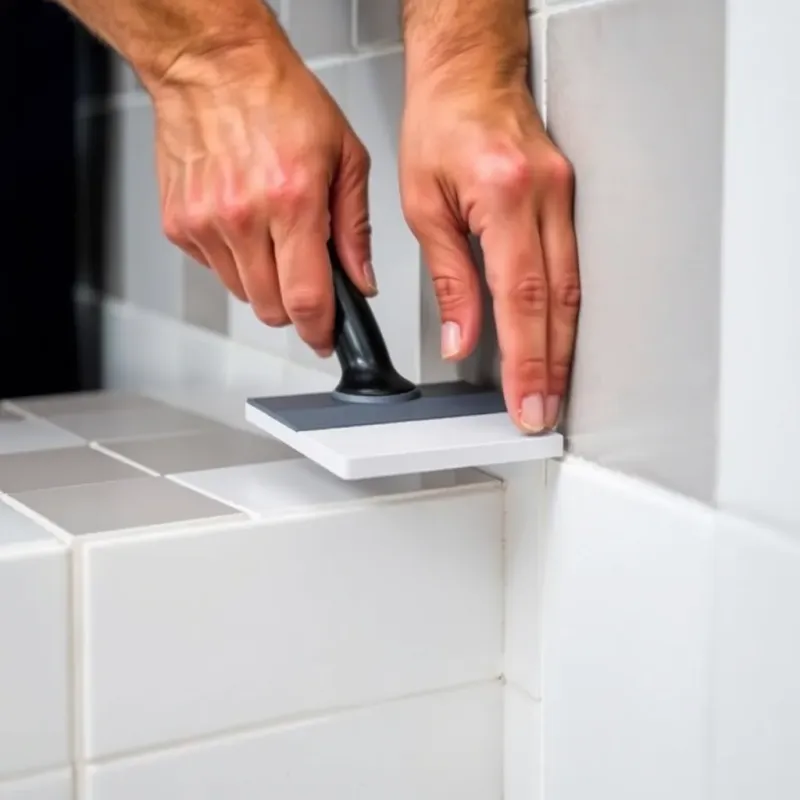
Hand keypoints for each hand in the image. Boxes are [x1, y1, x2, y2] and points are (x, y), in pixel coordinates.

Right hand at [152, 43, 374, 355]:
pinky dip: (233, 259)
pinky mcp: (178, 224)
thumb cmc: (279, 98)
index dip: (320, 331)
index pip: (307, 298)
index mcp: (291, 200)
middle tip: (304, 279)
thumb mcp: (345, 156)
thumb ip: (356, 228)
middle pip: (270, 308)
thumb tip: (362, 279)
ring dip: (263, 282)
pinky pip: (213, 269)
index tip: (325, 339)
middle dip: (294, 308)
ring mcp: (204, 222)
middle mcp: (242, 216)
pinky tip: (243, 222)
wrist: (213, 65)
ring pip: (241, 293)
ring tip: (272, 235)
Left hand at [400, 82, 579, 432]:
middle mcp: (546, 198)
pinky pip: (573, 267)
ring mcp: (565, 198)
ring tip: (550, 388)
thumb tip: (463, 335)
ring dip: (563, 346)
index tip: (526, 400)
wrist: (470, 75)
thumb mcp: (424, 205)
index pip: (522, 298)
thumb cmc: (441, 124)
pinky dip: (564, 312)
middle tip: (542, 410)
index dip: (526, 359)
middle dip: (551, 366)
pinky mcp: (568, 201)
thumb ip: (449, 278)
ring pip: (574, 290)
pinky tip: (556, 339)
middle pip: (558, 302)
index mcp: (506, 197)